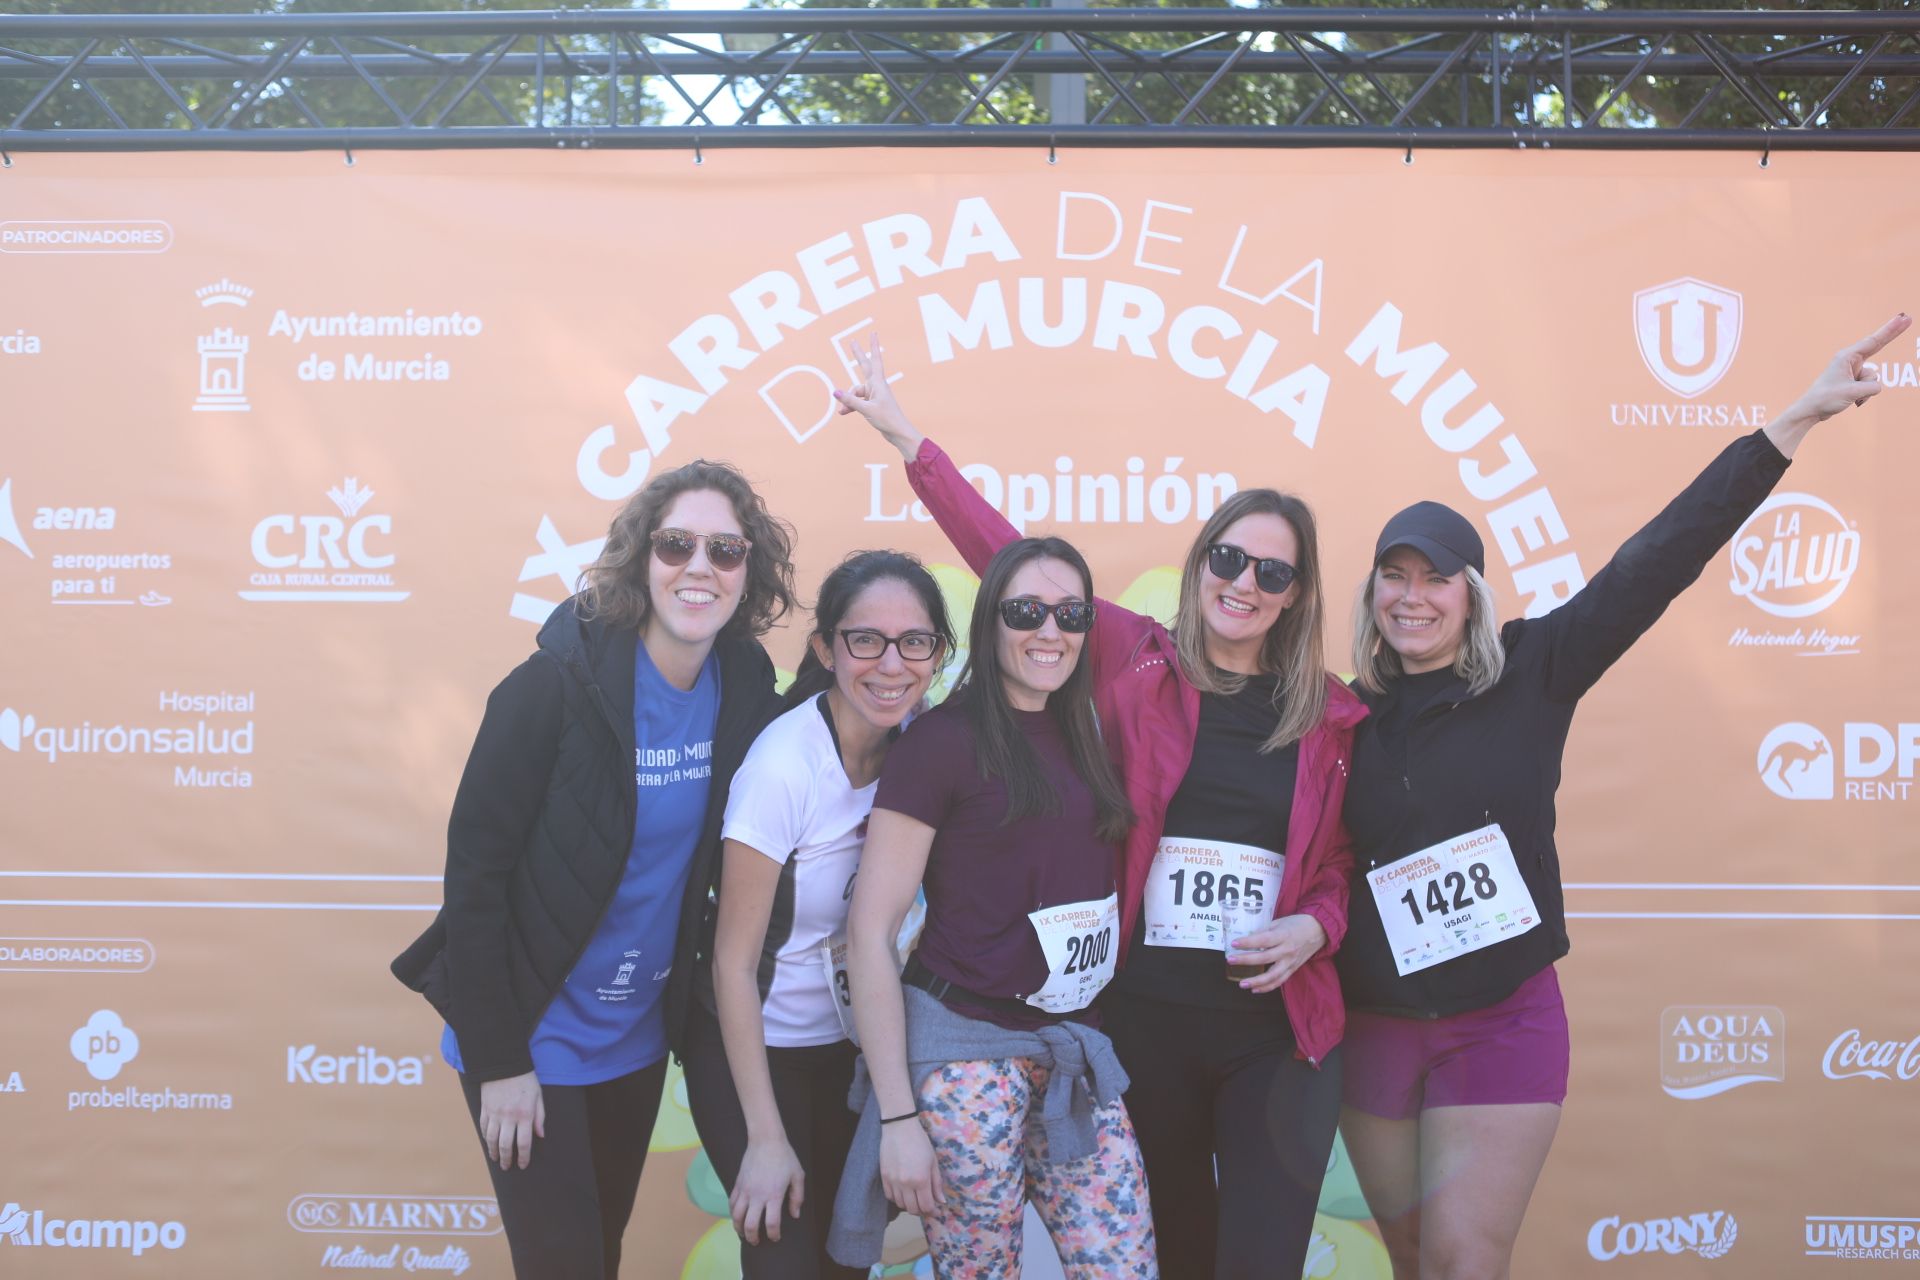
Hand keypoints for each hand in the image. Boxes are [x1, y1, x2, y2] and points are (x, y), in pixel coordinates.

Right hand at [478, 1070, 544, 1170]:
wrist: (504, 1064)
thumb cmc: (525, 1080)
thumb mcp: (538, 1096)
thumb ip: (540, 1117)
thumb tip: (540, 1135)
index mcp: (525, 1114)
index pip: (524, 1143)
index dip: (524, 1157)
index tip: (523, 1164)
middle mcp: (509, 1117)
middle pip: (506, 1145)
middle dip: (507, 1159)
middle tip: (508, 1167)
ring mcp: (495, 1114)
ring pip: (492, 1140)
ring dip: (494, 1152)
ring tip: (497, 1159)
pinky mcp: (485, 1109)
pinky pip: (483, 1128)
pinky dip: (486, 1139)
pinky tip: (489, 1144)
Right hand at [731, 1138, 804, 1244]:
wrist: (766, 1140)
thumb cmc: (785, 1157)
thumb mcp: (798, 1175)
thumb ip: (797, 1197)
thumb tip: (794, 1215)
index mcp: (774, 1195)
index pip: (772, 1224)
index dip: (774, 1235)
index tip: (776, 1237)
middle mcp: (757, 1195)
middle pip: (750, 1225)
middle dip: (752, 1238)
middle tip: (756, 1241)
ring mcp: (745, 1190)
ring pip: (737, 1217)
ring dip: (739, 1229)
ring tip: (744, 1234)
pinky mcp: (737, 1184)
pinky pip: (731, 1204)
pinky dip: (733, 1214)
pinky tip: (737, 1218)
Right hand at [833, 334, 925, 461]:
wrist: (898, 432)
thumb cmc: (887, 419)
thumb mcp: (866, 409)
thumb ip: (850, 400)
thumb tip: (834, 392)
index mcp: (878, 383)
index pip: (874, 360)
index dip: (872, 346)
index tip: (873, 333)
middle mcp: (877, 386)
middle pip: (864, 367)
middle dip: (857, 355)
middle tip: (852, 342)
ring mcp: (874, 394)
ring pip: (856, 392)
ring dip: (848, 401)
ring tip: (843, 412)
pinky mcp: (873, 403)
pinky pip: (858, 401)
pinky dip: (851, 406)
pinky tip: (844, 413)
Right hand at [879, 1116, 945, 1215]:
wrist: (899, 1127)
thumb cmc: (920, 1142)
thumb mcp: (933, 1162)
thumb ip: (936, 1184)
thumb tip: (941, 1201)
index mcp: (921, 1180)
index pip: (926, 1206)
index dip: (932, 1212)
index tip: (936, 1211)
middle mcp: (905, 1184)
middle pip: (912, 1209)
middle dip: (921, 1211)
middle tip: (926, 1207)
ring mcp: (893, 1181)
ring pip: (900, 1204)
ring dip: (909, 1205)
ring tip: (915, 1199)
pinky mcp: (883, 1177)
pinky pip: (889, 1196)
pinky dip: (897, 1199)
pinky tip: (904, 1193)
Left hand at [1230, 913, 1327, 993]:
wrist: (1318, 931)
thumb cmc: (1296, 924)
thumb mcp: (1279, 922)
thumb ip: (1264, 931)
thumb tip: (1246, 939)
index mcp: (1283, 935)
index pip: (1263, 940)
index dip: (1248, 942)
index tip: (1234, 943)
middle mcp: (1287, 950)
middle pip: (1265, 958)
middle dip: (1246, 960)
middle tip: (1230, 960)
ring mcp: (1291, 962)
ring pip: (1273, 975)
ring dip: (1256, 981)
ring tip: (1242, 984)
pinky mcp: (1293, 969)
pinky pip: (1279, 981)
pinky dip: (1267, 987)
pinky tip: (1255, 989)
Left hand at [1792, 312, 1909, 420]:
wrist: (1811, 410)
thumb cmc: (1826, 398)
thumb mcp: (1853, 392)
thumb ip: (1871, 387)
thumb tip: (1876, 386)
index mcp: (1847, 357)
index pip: (1874, 341)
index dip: (1891, 329)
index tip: (1903, 318)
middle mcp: (1850, 360)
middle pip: (1877, 346)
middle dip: (1892, 334)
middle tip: (1908, 319)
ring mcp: (1852, 370)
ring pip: (1873, 377)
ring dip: (1866, 390)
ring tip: (1849, 395)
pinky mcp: (1853, 380)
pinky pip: (1868, 386)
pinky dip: (1864, 395)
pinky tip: (1852, 401)